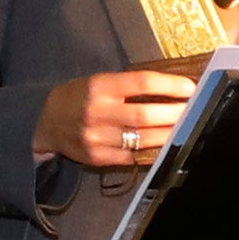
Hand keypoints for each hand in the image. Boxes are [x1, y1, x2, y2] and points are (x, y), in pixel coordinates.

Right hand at [35, 70, 195, 167]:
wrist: (45, 123)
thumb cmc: (78, 97)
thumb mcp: (98, 82)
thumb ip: (128, 86)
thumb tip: (170, 88)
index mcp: (99, 86)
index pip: (142, 83)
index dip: (170, 85)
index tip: (190, 87)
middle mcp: (98, 111)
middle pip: (146, 115)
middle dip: (175, 113)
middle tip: (194, 110)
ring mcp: (97, 137)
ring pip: (143, 138)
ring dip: (169, 134)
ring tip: (185, 127)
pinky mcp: (97, 157)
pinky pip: (132, 155)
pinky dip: (152, 150)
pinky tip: (165, 144)